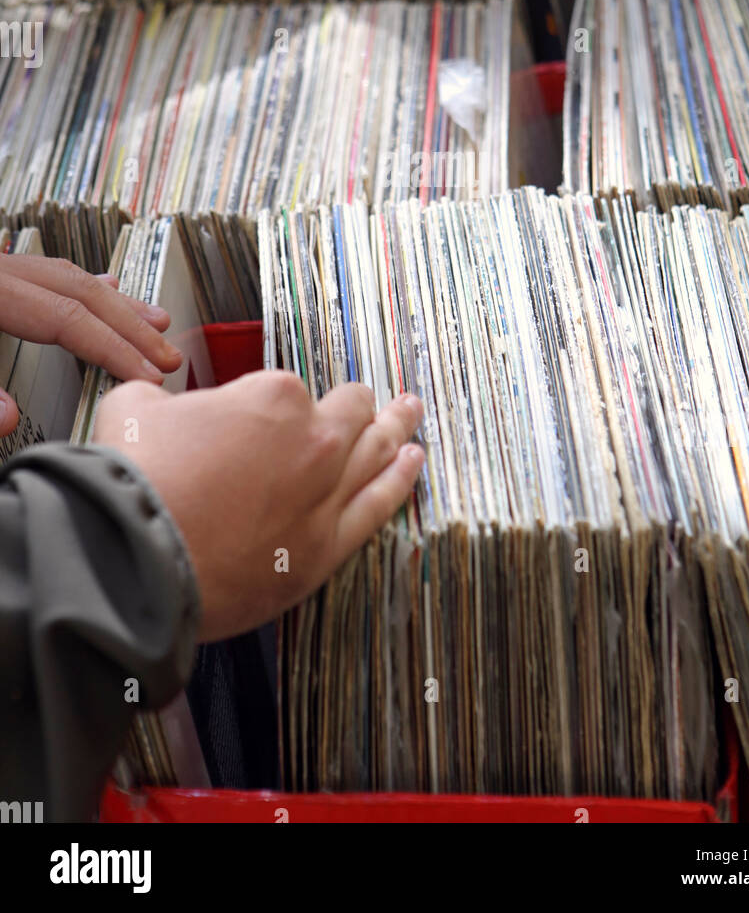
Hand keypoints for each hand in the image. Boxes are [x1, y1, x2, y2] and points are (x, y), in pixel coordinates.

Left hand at [0, 258, 181, 435]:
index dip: (113, 346)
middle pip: (81, 293)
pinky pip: (52, 274)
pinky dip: (86, 286)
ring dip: (117, 303)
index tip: (145, 373)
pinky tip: (107, 288)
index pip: (68, 317)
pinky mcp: (1, 279)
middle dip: (130, 326)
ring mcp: (2, 271)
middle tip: (165, 355)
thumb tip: (9, 418)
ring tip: (155, 322)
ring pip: (71, 277)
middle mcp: (2, 274)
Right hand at [94, 373, 425, 640]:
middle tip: (375, 399)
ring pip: (375, 453)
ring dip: (397, 429)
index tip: (268, 414)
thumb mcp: (136, 409)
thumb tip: (161, 405)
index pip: (293, 390)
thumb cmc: (134, 483)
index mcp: (274, 397)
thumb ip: (163, 399)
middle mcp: (313, 441)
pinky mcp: (325, 548)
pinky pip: (378, 507)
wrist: (135, 559)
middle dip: (361, 403)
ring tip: (412, 414)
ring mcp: (326, 495)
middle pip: (351, 413)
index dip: (277, 402)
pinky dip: (401, 481)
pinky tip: (413, 463)